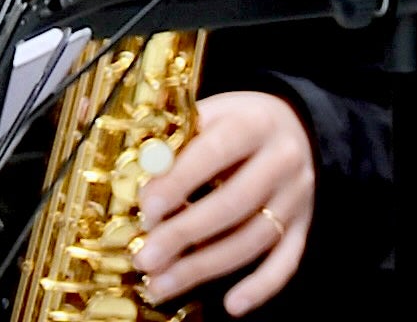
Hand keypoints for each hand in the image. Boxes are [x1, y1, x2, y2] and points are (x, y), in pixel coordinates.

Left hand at [137, 88, 311, 312]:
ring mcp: (297, 194)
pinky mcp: (303, 223)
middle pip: (236, 201)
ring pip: (255, 237)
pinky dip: (263, 285)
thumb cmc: (234, 125)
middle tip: (144, 258)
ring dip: (205, 266)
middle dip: (185, 233)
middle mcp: (283, 158)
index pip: (218, 150)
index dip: (181, 180)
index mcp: (255, 122)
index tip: (146, 207)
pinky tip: (233, 306)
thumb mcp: (209, 115)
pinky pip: (287, 259)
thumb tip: (114, 154)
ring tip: (160, 285)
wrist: (295, 125)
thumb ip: (170, 138)